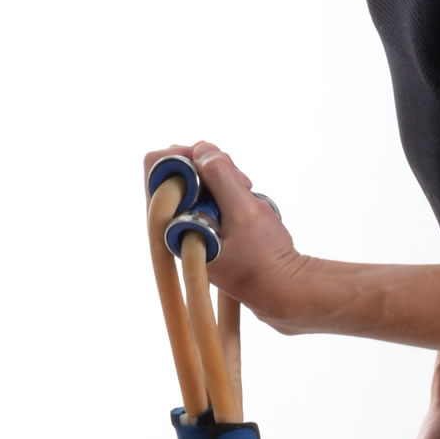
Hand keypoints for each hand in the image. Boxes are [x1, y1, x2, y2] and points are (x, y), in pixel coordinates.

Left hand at [142, 141, 305, 329]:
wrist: (284, 288)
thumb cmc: (265, 258)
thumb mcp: (244, 211)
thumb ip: (220, 177)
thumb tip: (201, 149)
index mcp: (173, 227)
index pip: (156, 171)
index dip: (184, 155)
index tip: (215, 162)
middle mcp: (175, 227)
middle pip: (176, 171)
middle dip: (208, 165)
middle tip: (239, 179)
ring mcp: (190, 227)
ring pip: (195, 180)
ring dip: (221, 176)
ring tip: (247, 190)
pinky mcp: (207, 228)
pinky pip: (208, 193)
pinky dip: (227, 188)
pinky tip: (245, 200)